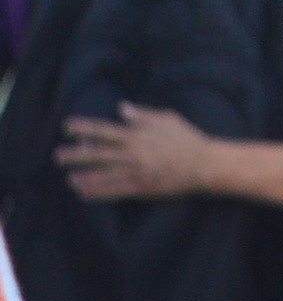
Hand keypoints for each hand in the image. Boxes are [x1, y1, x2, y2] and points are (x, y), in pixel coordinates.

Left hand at [58, 105, 213, 202]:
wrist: (205, 164)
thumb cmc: (188, 139)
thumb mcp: (168, 119)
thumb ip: (142, 114)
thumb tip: (121, 108)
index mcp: (137, 135)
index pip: (104, 130)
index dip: (83, 128)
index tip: (66, 127)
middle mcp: (133, 153)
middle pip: (98, 153)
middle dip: (76, 154)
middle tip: (58, 156)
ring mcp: (136, 171)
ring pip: (103, 174)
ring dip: (84, 176)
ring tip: (69, 177)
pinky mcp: (142, 187)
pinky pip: (114, 190)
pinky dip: (98, 192)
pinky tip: (84, 193)